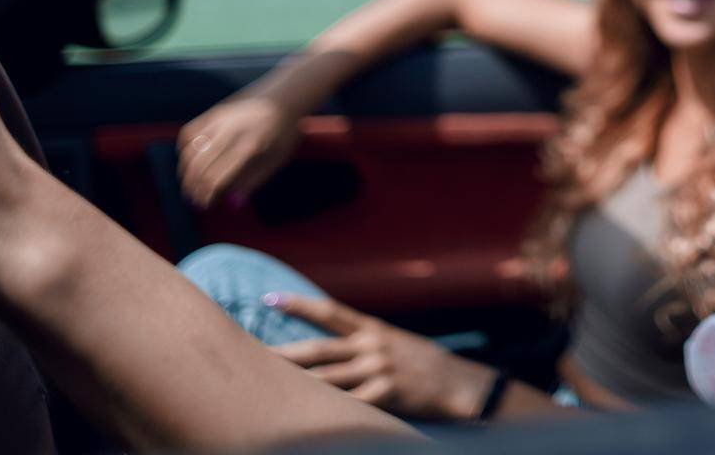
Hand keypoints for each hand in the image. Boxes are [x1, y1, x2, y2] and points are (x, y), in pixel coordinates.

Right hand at [177, 95, 300, 208]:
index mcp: (249, 146)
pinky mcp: (214, 112)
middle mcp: (230, 131)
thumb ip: (252, 183)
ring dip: (185, 171)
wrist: (286, 97)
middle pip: (199, 166)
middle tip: (193, 199)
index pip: (216, 177)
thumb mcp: (276, 161)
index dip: (207, 195)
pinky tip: (190, 162)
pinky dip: (185, 150)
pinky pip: (189, 133)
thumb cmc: (283, 134)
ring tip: (189, 185)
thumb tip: (231, 204)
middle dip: (192, 186)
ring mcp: (220, 119)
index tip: (205, 205)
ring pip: (190, 150)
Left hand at [268, 294, 492, 420]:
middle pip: (317, 349)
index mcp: (373, 329)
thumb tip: (333, 345)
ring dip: (296, 384)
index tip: (270, 298)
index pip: (329, 312)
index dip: (298, 304)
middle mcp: (372, 346)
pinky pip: (350, 405)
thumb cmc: (426, 365)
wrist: (461, 384)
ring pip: (326, 378)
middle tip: (252, 353)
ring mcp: (378, 370)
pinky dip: (329, 411)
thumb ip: (365, 341)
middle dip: (284, 352)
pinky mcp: (386, 395)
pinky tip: (308, 417)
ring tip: (268, 388)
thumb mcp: (396, 342)